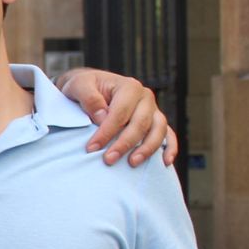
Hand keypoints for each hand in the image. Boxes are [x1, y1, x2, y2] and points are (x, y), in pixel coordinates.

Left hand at [55, 68, 177, 166]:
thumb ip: (89, 98)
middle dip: (124, 143)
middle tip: (108, 160)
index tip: (91, 148)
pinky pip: (168, 135)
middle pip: (140, 123)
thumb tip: (102, 117)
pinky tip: (165, 162)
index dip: (106, 132)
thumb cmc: (84, 87)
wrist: (91, 88)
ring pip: (158, 130)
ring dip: (147, 148)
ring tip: (132, 163)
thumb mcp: (78, 85)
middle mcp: (145, 97)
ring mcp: (153, 110)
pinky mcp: (156, 122)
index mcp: (129, 87)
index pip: (120, 113)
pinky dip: (169, 148)